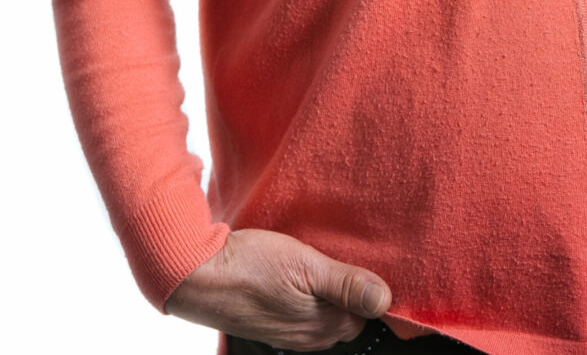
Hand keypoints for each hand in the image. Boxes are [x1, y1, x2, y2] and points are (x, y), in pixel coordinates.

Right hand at [163, 228, 392, 351]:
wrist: (199, 276)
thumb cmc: (252, 267)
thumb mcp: (305, 265)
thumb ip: (345, 284)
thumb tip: (384, 300)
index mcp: (321, 326)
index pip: (366, 314)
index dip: (367, 287)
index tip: (363, 259)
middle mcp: (308, 337)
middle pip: (346, 316)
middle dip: (349, 290)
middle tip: (340, 254)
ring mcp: (288, 333)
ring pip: (324, 313)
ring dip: (326, 291)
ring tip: (318, 260)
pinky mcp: (271, 324)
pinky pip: (302, 312)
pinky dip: (306, 295)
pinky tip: (296, 272)